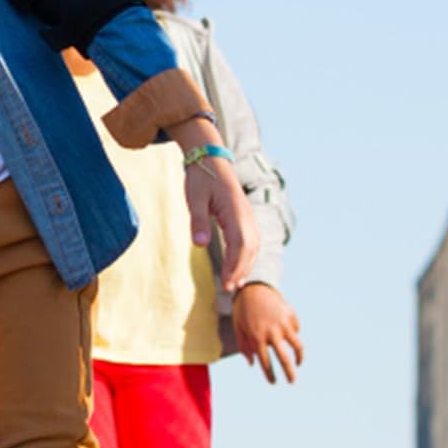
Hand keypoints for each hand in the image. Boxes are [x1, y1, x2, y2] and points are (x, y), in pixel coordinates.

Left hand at [183, 158, 259, 291]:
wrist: (210, 158)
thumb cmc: (200, 178)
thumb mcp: (194, 198)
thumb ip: (198, 221)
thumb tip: (200, 244)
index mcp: (235, 211)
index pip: (240, 245)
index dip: (235, 266)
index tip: (227, 283)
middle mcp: (246, 215)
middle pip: (250, 249)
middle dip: (241, 270)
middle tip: (229, 289)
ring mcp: (247, 215)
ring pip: (253, 245)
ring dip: (246, 265)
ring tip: (235, 283)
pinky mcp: (244, 216)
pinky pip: (251, 240)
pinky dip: (247, 255)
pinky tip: (239, 266)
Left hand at [233, 283, 303, 384]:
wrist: (253, 287)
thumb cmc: (242, 310)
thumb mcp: (238, 328)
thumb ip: (244, 347)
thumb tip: (253, 365)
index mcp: (257, 337)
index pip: (266, 362)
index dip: (270, 375)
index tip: (273, 382)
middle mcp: (272, 332)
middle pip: (284, 359)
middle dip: (289, 373)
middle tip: (292, 382)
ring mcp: (283, 324)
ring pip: (297, 346)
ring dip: (299, 357)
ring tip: (298, 363)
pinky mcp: (291, 316)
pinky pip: (295, 330)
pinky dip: (294, 335)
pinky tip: (289, 336)